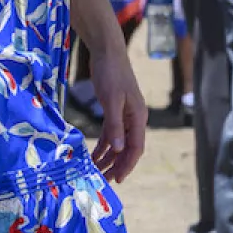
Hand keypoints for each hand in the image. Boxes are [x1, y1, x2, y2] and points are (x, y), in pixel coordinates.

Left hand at [90, 45, 147, 183]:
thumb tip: (118, 150)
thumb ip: (114, 126)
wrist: (107, 51)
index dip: (127, 165)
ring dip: (109, 157)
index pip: (136, 148)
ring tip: (97, 171)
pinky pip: (111, 133)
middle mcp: (135, 118)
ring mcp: (125, 115)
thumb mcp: (111, 100)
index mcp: (138, 117)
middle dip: (116, 165)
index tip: (117, 179)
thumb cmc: (110, 73)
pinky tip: (94, 154)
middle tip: (103, 181)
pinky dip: (103, 145)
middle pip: (128, 148)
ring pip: (119, 143)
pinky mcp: (115, 110)